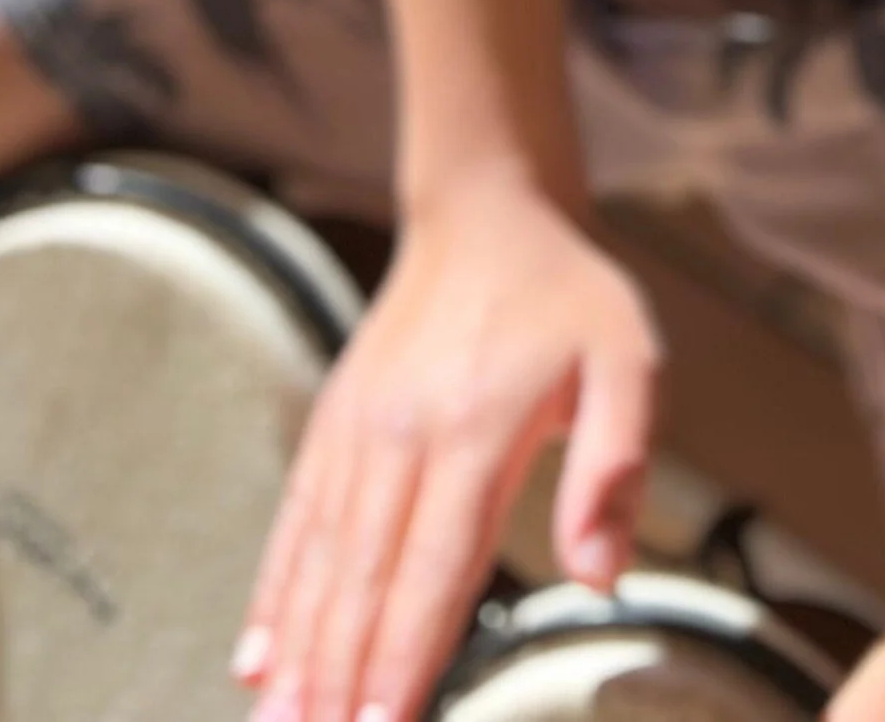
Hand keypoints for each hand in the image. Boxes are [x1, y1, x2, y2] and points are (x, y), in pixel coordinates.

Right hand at [231, 165, 661, 721]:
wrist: (488, 210)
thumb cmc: (570, 296)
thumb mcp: (630, 360)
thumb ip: (618, 465)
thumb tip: (600, 577)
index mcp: (474, 431)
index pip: (433, 569)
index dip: (405, 659)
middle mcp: (401, 435)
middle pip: (364, 581)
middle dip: (337, 679)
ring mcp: (359, 428)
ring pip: (320, 560)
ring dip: (297, 652)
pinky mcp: (336, 420)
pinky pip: (298, 519)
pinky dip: (273, 592)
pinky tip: (255, 656)